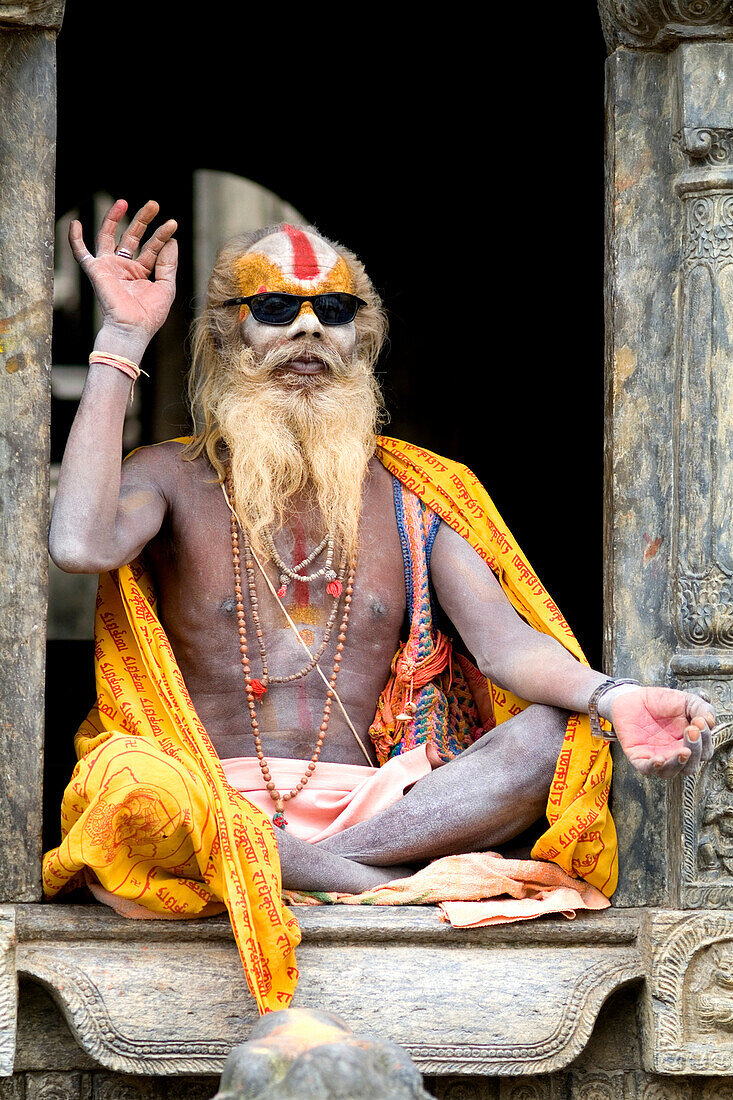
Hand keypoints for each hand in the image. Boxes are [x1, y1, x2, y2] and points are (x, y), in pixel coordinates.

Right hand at [69, 198, 177, 346]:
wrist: (132, 329)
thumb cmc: (149, 315)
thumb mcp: (166, 287)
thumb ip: (168, 264)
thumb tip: (172, 240)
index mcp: (141, 272)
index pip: (152, 248)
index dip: (162, 235)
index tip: (172, 225)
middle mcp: (124, 267)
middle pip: (131, 236)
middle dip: (142, 220)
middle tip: (153, 204)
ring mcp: (109, 267)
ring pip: (108, 236)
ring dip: (114, 218)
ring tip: (125, 201)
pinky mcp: (96, 271)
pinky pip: (81, 253)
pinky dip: (75, 239)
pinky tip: (76, 223)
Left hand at [610, 686, 714, 777]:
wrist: (634, 696)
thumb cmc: (660, 701)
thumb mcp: (686, 701)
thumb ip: (701, 709)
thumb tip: (710, 722)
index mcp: (688, 743)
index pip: (703, 752)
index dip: (705, 740)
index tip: (700, 722)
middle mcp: (674, 753)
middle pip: (690, 766)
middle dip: (695, 751)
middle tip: (691, 731)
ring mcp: (657, 756)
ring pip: (671, 772)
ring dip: (678, 764)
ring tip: (683, 750)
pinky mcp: (639, 757)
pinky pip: (647, 769)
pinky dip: (653, 767)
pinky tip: (659, 759)